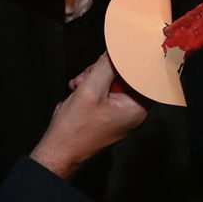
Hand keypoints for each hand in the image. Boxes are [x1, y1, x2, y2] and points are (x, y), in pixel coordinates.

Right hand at [30, 54, 149, 179]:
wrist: (58, 152)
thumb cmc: (75, 130)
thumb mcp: (90, 90)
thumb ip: (106, 66)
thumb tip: (117, 49)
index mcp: (137, 108)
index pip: (144, 75)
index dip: (130, 61)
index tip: (119, 52)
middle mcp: (133, 112)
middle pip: (127, 77)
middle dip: (105, 70)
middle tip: (88, 74)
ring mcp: (121, 114)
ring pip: (113, 82)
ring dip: (94, 78)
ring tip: (78, 85)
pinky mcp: (108, 115)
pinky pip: (105, 93)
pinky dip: (91, 88)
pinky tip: (77, 90)